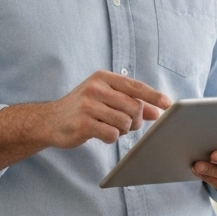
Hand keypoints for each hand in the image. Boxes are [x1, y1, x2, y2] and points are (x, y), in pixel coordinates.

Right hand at [40, 70, 170, 146]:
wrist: (49, 121)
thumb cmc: (82, 109)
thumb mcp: (104, 99)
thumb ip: (129, 102)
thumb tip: (156, 111)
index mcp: (102, 78)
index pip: (134, 86)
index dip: (153, 95)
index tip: (167, 104)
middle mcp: (95, 88)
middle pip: (133, 106)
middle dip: (136, 120)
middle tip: (129, 125)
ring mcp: (88, 106)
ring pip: (124, 122)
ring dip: (123, 130)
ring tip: (111, 128)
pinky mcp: (83, 124)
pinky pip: (111, 134)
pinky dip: (111, 137)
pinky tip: (102, 134)